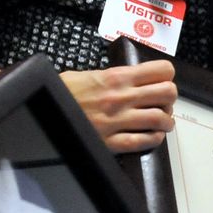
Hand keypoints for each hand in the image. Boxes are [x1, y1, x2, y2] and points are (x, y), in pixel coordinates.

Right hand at [59, 60, 176, 152]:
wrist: (43, 108)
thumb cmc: (63, 92)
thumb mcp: (88, 74)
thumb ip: (114, 76)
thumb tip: (133, 78)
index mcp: (116, 77)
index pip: (161, 70)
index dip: (167, 76)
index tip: (163, 81)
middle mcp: (121, 97)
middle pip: (167, 93)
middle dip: (169, 98)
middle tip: (163, 103)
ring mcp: (118, 120)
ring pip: (161, 119)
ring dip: (166, 121)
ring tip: (162, 122)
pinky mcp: (111, 141)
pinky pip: (144, 141)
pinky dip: (155, 139)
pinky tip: (153, 136)